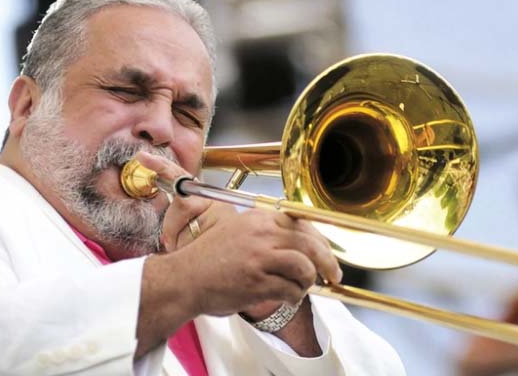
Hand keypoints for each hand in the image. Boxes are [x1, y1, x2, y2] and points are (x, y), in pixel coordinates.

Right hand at [136, 151, 342, 317]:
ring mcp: (260, 258)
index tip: (326, 253)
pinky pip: (290, 291)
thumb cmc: (208, 258)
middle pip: (311, 244)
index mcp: (258, 219)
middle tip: (333, 275)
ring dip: (308, 283)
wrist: (184, 279)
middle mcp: (262, 234)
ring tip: (300, 289)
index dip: (320, 240)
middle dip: (327, 262)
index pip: (303, 223)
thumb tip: (300, 243)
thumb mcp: (236, 230)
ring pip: (305, 268)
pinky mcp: (258, 282)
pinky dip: (294, 298)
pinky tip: (286, 299)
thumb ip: (265, 231)